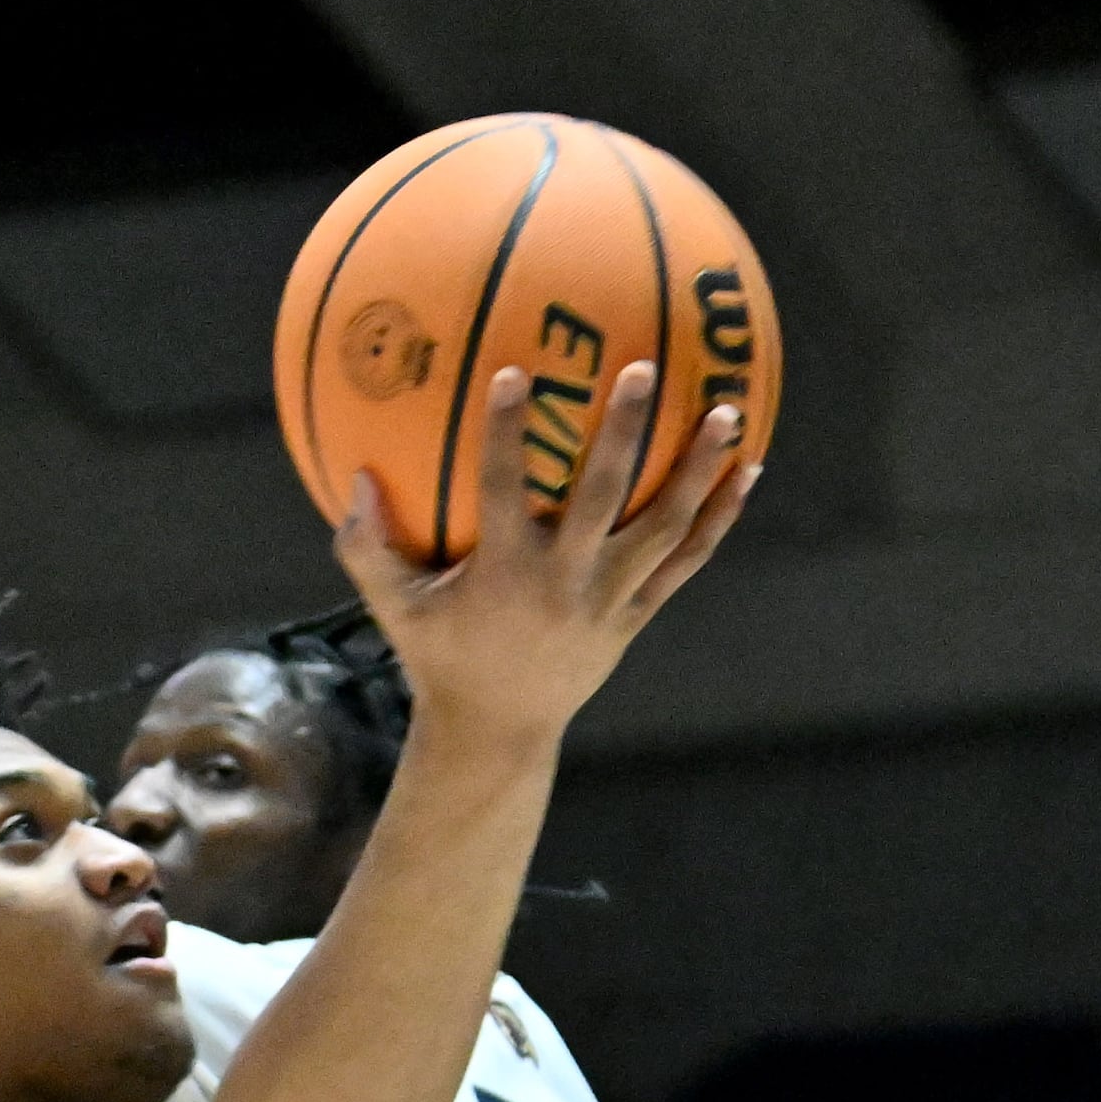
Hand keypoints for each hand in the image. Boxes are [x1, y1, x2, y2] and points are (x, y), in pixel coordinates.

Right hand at [332, 362, 751, 755]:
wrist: (499, 733)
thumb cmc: (441, 659)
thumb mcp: (394, 610)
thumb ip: (366, 549)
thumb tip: (352, 481)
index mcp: (504, 572)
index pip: (503, 488)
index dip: (506, 432)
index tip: (514, 372)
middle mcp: (564, 581)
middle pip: (602, 495)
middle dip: (622, 431)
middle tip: (641, 369)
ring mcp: (609, 599)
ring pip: (663, 527)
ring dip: (697, 470)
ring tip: (726, 412)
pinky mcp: (636, 614)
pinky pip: (686, 562)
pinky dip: (719, 519)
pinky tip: (747, 472)